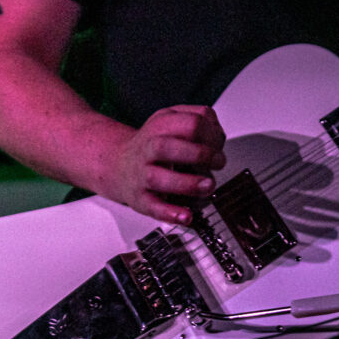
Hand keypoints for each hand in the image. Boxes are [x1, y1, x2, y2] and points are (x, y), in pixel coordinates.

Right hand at [109, 105, 225, 224]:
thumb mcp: (171, 122)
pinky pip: (153, 207)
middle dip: (201, 155)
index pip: (191, 123)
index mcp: (161, 125)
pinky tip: (186, 216)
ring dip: (188, 183)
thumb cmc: (153, 145)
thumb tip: (218, 137)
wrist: (119, 164)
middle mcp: (149, 148)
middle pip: (169, 147)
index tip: (219, 146)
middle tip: (218, 163)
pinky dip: (171, 213)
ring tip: (207, 186)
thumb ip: (196, 123)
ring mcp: (142, 174)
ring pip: (158, 178)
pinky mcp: (140, 198)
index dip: (212, 135)